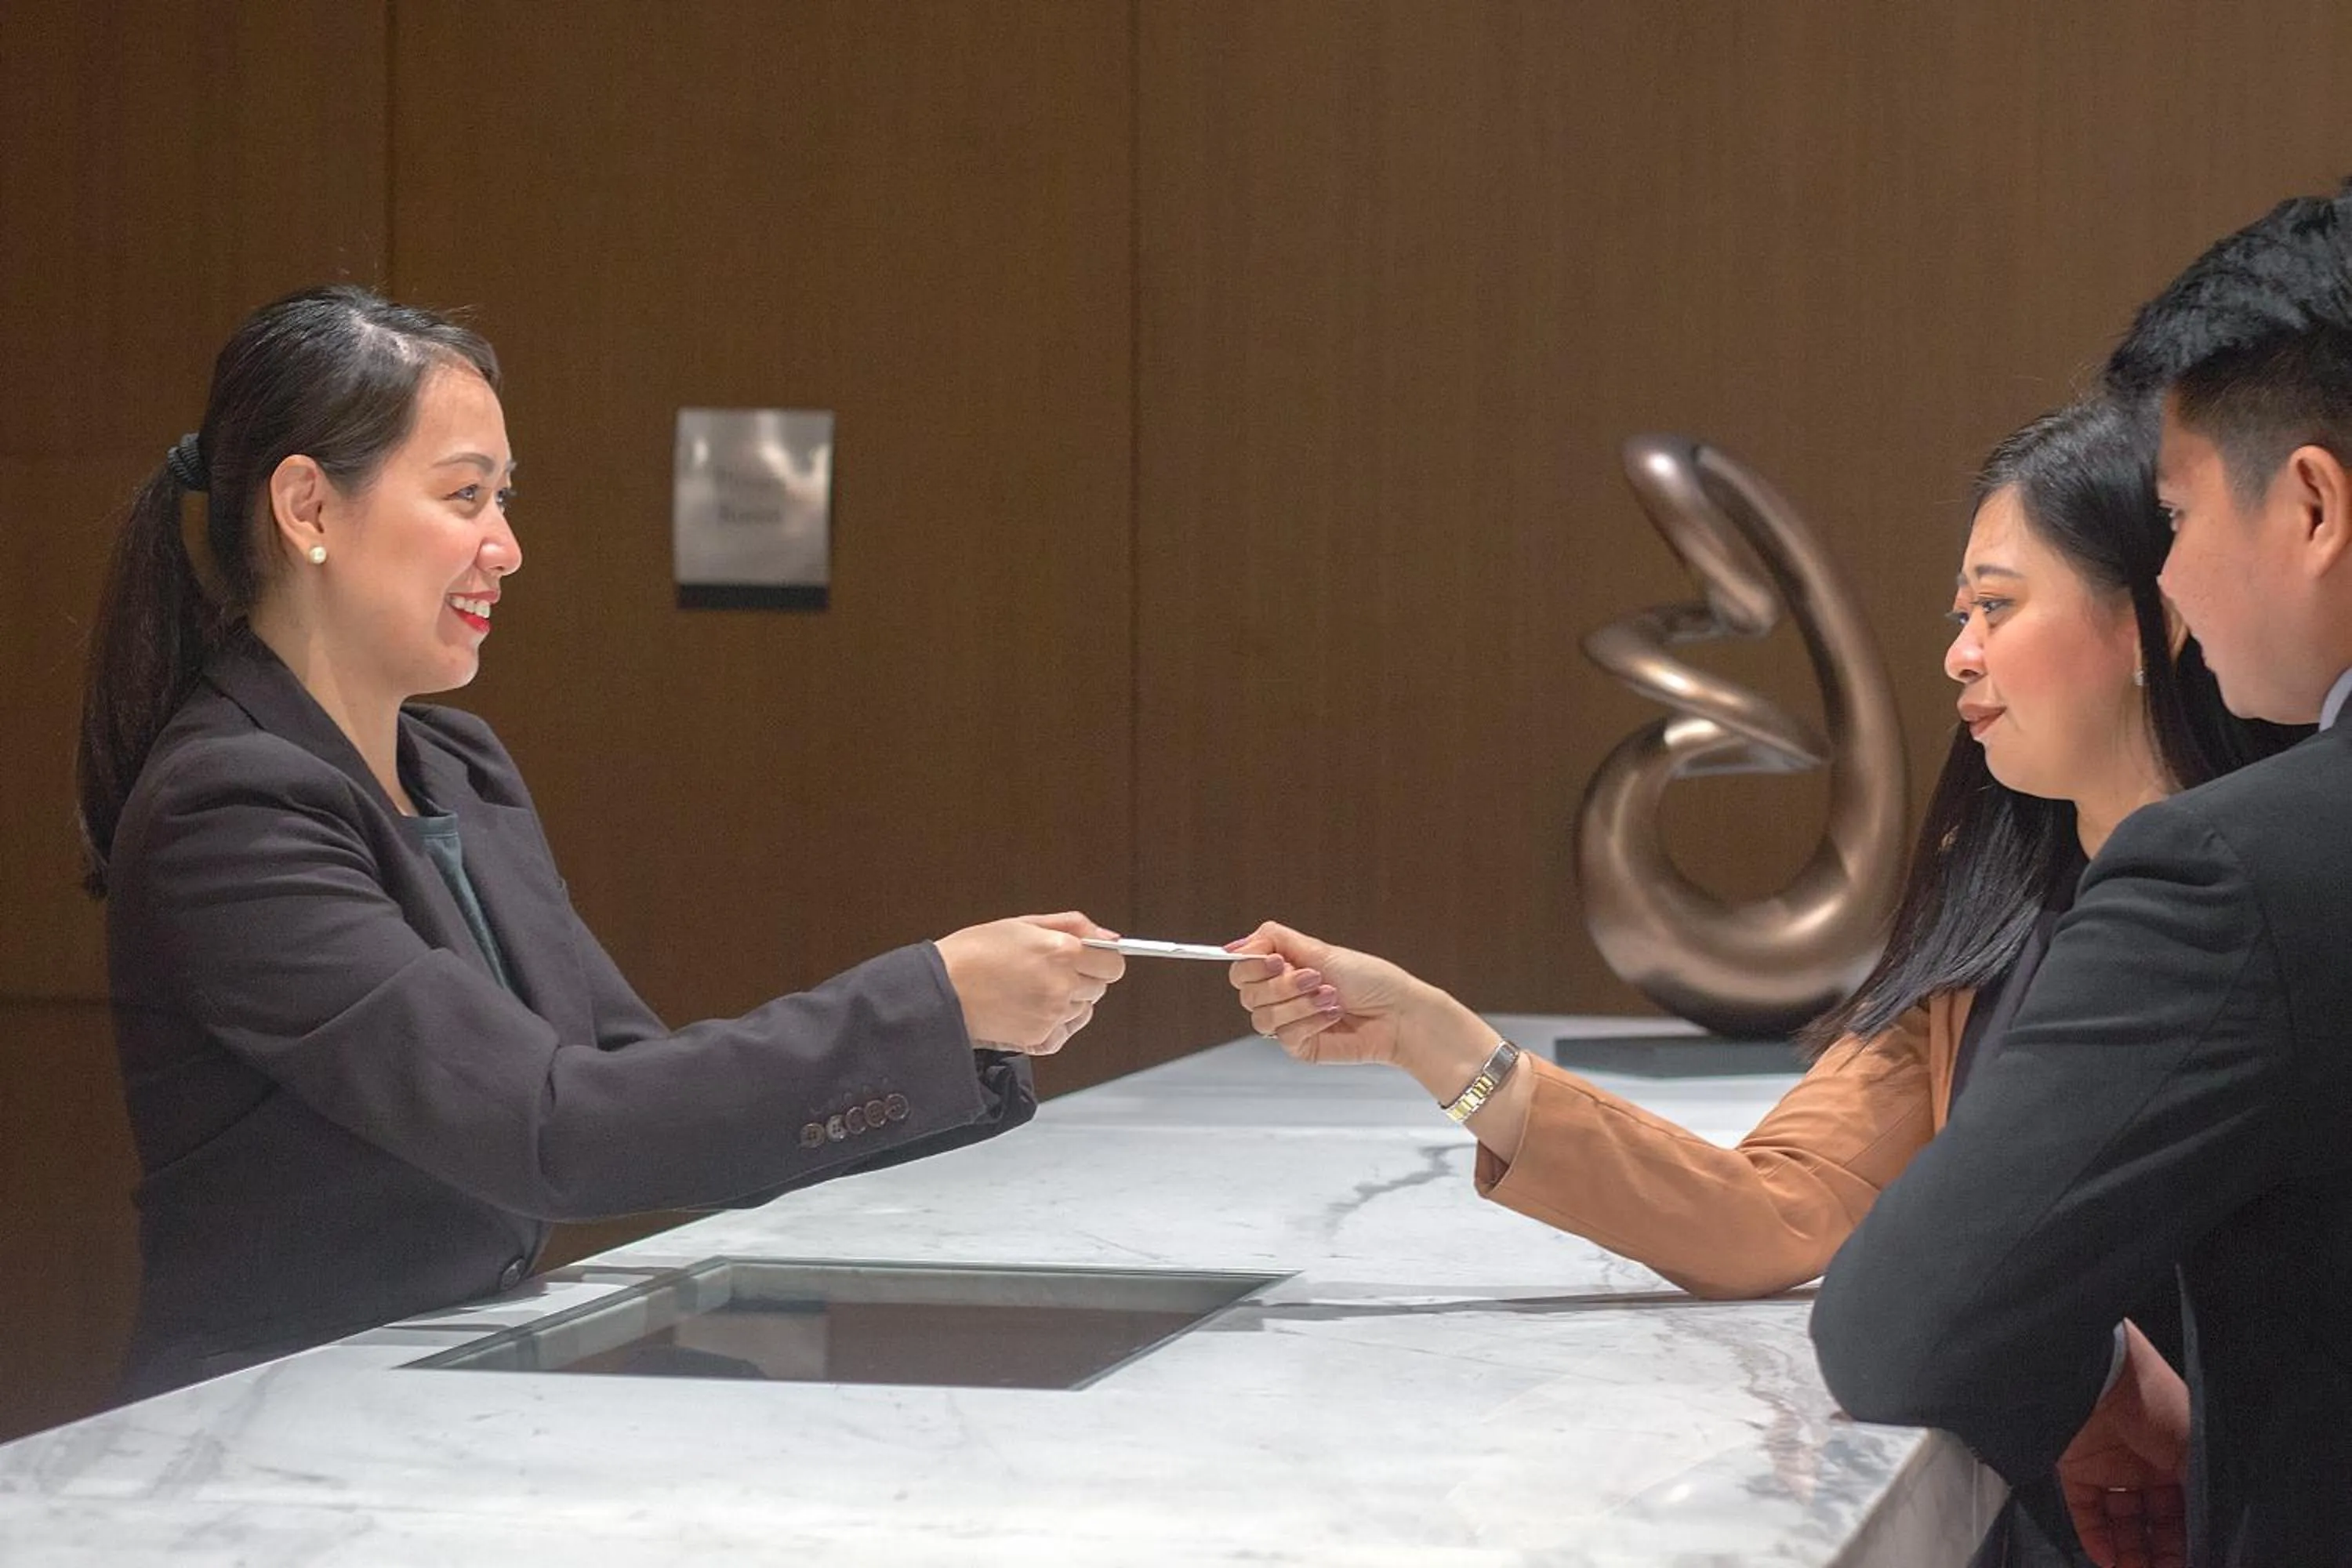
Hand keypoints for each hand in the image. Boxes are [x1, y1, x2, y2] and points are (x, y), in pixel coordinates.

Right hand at [935, 912, 1125, 1054]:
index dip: (1102, 960)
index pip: (1114, 963)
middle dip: (1082, 979)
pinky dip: (1054, 1025)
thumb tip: (1110, 937)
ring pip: (1083, 1010)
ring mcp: (1052, 1015)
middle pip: (1100, 988)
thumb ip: (1074, 926)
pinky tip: (1031, 1010)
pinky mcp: (1039, 1039)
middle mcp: (1063, 985)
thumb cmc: (973, 953)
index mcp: (1063, 951)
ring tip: (1032, 990)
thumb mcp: (1023, 923)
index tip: (1089, 959)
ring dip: (1067, 1001)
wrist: (940, 990)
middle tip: (1049, 971)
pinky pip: (1064, 1032)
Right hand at [1224, 921, 1426, 1065]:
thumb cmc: (1369, 978)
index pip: (1240, 970)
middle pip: (1248, 994)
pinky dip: (1310, 1022)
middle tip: (1316, 977)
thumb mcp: (1321, 950)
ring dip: (1299, 1004)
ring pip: (1263, 1018)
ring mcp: (1288, 1022)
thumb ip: (1275, 941)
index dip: (1251, 966)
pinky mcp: (1299, 1046)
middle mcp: (1280, 996)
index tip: (1277, 962)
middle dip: (1282, 986)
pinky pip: (1285, 1036)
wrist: (1398, 1013)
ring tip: (1331, 997)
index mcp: (1281, 969)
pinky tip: (1333, 1015)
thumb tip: (1236, 944)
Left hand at [2058, 1322, 2188, 1567]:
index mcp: (2180, 1455)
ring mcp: (2109, 1464)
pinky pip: (2085, 1509)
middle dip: (2160, 1552)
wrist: (2097, 1370)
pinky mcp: (2075, 1466)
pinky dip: (2094, 1536)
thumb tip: (2214, 1527)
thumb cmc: (2154, 1403)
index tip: (2196, 1560)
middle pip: (2156, 1518)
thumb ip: (2202, 1489)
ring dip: (2128, 1551)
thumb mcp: (2194, 1447)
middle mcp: (2146, 1462)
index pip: (2188, 1507)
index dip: (2190, 1537)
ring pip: (2121, 1519)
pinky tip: (2107, 1560)